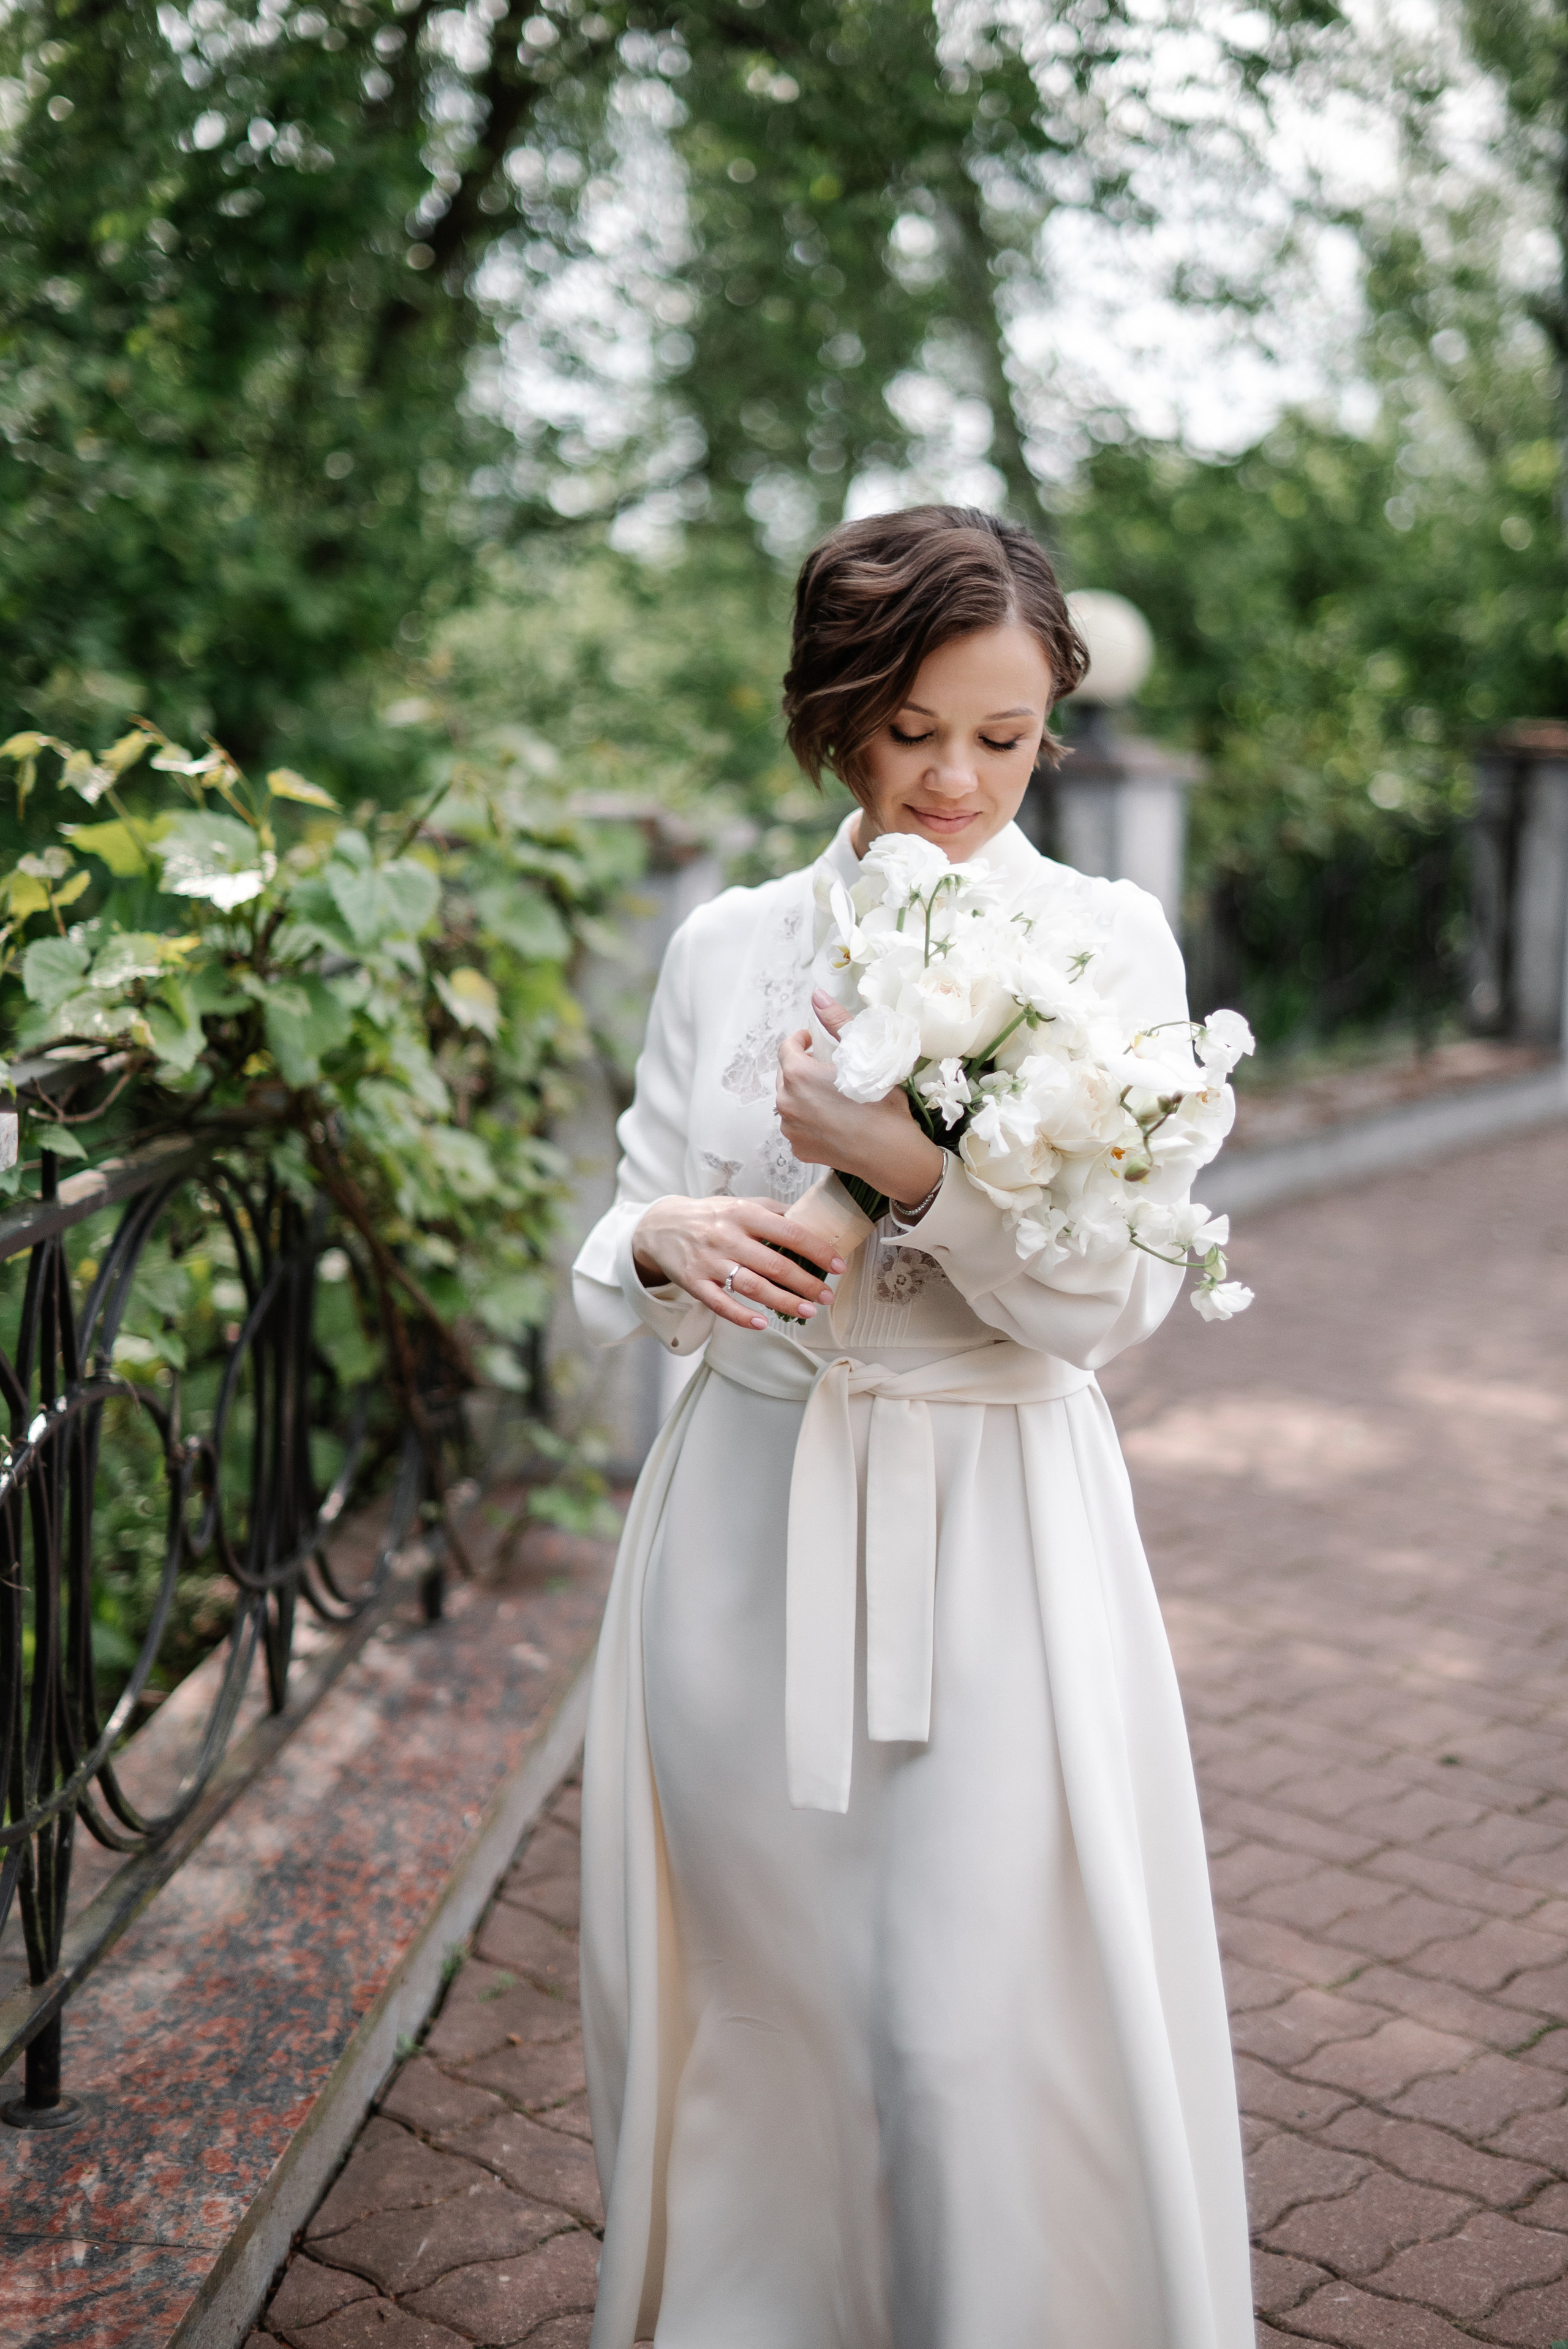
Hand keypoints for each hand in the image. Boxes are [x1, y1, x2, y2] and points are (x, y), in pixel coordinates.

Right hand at [632, 1193, 843, 1330]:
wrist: (662, 1226)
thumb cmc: (710, 1216)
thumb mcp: (741, 1204)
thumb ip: (775, 1212)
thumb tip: (815, 1220)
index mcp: (744, 1213)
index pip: (789, 1232)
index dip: (817, 1250)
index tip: (838, 1266)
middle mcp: (727, 1237)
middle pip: (774, 1264)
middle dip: (805, 1283)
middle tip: (826, 1296)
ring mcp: (709, 1261)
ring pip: (752, 1287)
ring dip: (783, 1301)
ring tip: (809, 1311)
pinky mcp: (694, 1282)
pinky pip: (720, 1304)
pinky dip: (742, 1316)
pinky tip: (763, 1324)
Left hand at [775, 992, 945, 1209]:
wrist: (892, 1154)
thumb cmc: (881, 1104)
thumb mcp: (864, 1056)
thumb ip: (836, 1023)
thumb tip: (817, 995)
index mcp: (798, 1075)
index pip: (786, 1048)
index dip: (800, 1041)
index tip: (813, 1041)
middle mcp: (786, 1102)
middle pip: (786, 1076)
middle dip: (802, 1069)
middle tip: (827, 1070)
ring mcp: (790, 1129)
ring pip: (790, 1102)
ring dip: (804, 1095)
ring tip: (831, 1097)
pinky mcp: (799, 1150)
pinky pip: (797, 1126)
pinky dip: (809, 1120)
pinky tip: (832, 1121)